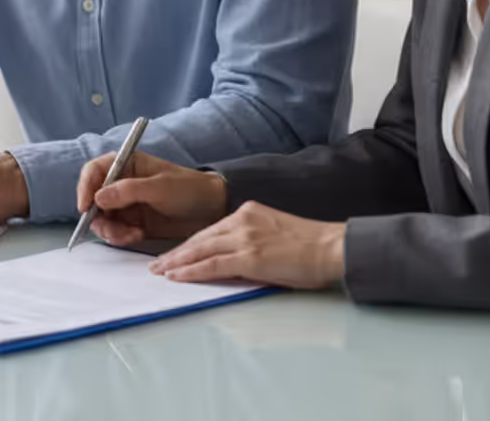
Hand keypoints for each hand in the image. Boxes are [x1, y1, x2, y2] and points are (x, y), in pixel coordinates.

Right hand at [77, 151, 227, 245]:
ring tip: (132, 235)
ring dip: (112, 230)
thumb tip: (98, 197)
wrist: (211, 209)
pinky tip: (138, 235)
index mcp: (126, 164)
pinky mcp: (132, 222)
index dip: (85, 187)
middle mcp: (121, 183)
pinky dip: (121, 237)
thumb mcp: (159, 187)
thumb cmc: (188, 188)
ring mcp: (125, 204)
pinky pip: (116, 231)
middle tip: (115, 230)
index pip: (94, 171)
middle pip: (93, 199)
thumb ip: (128, 191)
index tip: (85, 207)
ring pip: (102, 219)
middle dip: (99, 217)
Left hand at [148, 202, 346, 288]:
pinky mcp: (250, 256)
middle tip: (157, 263)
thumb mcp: (273, 234)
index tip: (174, 253)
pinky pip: (212, 265)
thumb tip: (232, 261)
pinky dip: (192, 271)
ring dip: (177, 262)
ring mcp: (245, 237)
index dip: (189, 243)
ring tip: (161, 272)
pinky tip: (178, 276)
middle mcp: (242, 220)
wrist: (332, 247)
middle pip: (200, 238)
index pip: (210, 229)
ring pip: (201, 250)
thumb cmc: (310, 246)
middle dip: (176, 252)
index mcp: (248, 212)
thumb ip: (250, 241)